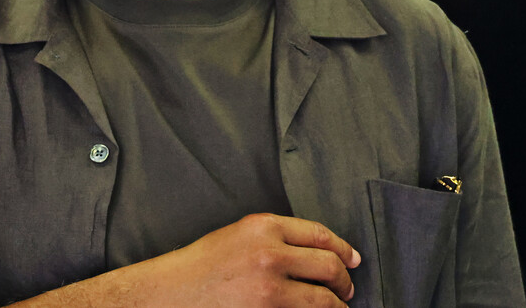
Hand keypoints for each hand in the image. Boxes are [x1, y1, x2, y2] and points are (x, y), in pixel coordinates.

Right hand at [149, 212, 361, 306]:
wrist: (172, 293)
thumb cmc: (202, 265)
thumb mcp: (239, 235)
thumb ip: (276, 237)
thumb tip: (318, 251)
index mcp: (263, 226)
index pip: (319, 235)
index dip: (343, 248)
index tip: (353, 258)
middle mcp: (270, 253)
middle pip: (328, 266)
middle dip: (344, 280)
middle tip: (347, 288)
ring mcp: (269, 287)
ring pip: (323, 298)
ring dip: (336, 305)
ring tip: (338, 307)